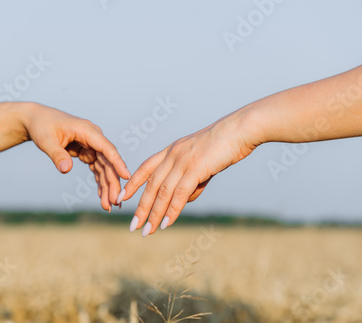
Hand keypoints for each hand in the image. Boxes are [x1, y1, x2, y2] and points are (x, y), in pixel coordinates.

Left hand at [23, 103, 129, 210]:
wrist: (37, 120)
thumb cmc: (42, 126)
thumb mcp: (46, 140)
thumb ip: (57, 155)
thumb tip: (66, 170)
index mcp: (87, 130)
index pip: (106, 148)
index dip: (117, 163)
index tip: (126, 177)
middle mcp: (93, 138)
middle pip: (108, 162)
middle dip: (112, 182)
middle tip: (114, 203)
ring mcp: (92, 146)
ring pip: (104, 168)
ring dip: (106, 187)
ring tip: (107, 206)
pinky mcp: (88, 153)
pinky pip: (97, 169)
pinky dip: (99, 183)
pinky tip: (101, 197)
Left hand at [119, 111, 255, 234]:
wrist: (240, 130)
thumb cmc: (224, 146)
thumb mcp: (202, 162)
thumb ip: (191, 180)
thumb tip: (184, 200)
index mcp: (172, 150)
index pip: (146, 168)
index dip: (133, 183)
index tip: (122, 197)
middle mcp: (173, 155)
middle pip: (151, 185)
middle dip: (141, 207)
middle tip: (133, 226)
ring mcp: (183, 161)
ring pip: (163, 192)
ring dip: (153, 214)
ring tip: (147, 231)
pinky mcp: (195, 168)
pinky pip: (179, 194)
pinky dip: (171, 211)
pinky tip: (165, 224)